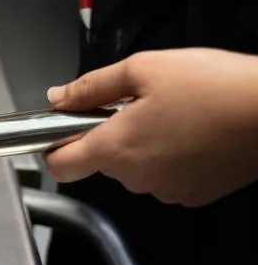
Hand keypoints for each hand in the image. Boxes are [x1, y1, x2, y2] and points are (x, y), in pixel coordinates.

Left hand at [44, 48, 257, 206]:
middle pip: (102, 161)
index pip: (60, 166)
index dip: (52, 147)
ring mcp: (165, 190)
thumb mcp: (143, 69)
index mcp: (115, 148)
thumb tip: (58, 98)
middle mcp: (135, 178)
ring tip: (175, 114)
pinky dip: (170, 157)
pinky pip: (165, 176)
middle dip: (111, 133)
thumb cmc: (212, 85)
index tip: (62, 130)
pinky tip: (193, 133)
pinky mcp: (193, 195)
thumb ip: (91, 87)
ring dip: (143, 144)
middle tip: (140, 103)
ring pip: (135, 168)